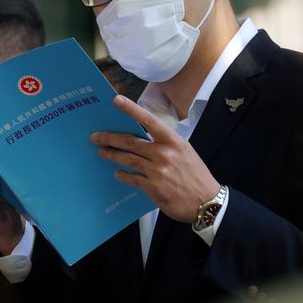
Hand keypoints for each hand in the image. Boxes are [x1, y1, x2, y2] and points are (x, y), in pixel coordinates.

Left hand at [91, 95, 219, 222]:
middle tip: (95, 137)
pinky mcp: (153, 187)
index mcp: (173, 141)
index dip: (131, 109)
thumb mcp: (184, 152)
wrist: (207, 202)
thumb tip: (143, 138)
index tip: (116, 100)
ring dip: (112, 155)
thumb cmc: (196, 175)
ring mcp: (157, 171)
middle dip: (110, 138)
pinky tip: (117, 173)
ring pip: (128, 159)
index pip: (149, 120)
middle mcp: (164, 153)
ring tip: (101, 152)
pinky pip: (132, 178)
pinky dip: (123, 175)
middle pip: (130, 142)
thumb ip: (164, 144)